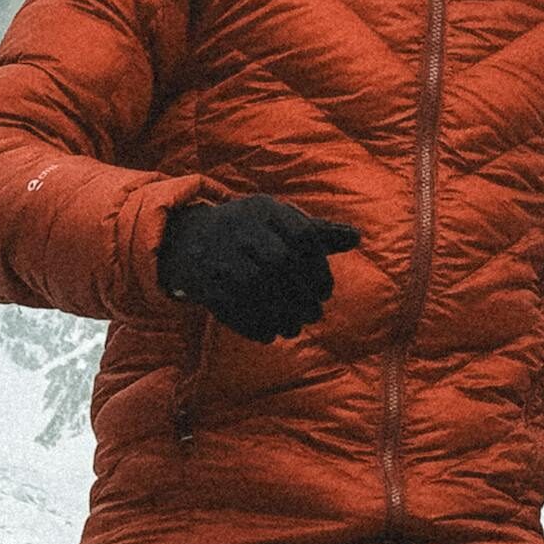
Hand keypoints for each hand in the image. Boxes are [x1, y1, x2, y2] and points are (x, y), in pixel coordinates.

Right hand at [156, 195, 359, 341]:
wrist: (187, 240)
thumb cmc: (247, 232)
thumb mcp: (278, 222)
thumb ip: (316, 232)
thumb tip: (356, 237)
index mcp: (262, 208)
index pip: (301, 235)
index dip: (319, 268)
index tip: (325, 292)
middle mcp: (238, 226)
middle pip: (278, 261)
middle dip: (301, 294)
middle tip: (314, 315)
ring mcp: (216, 253)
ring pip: (255, 286)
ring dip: (280, 314)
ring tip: (294, 328)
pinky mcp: (201, 280)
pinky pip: (230, 306)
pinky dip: (253, 325)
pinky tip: (269, 334)